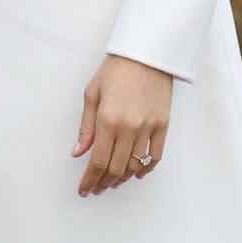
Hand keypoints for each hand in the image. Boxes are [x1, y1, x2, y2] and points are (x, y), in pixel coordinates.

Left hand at [72, 55, 171, 196]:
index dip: (89, 179)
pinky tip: (136, 173)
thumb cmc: (116, 69)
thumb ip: (86, 126)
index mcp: (108, 119)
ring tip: (112, 182)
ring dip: (122, 178)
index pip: (97, 161)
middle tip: (96, 188)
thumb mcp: (92, 93)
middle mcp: (129, 127)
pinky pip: (155, 156)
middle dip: (104, 183)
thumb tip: (79, 152)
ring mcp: (148, 128)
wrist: (146, 52)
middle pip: (116, 168)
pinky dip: (145, 169)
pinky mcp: (163, 126)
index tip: (84, 190)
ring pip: (135, 166)